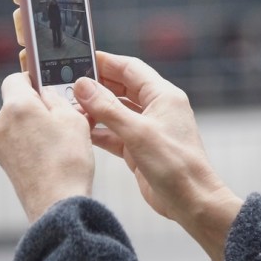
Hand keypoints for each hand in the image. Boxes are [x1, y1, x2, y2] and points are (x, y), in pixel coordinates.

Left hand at [0, 71, 94, 222]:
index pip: (16, 78)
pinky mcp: (3, 161)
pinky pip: (16, 141)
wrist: (57, 204)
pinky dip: (30, 143)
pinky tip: (49, 154)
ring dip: (34, 125)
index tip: (47, 86)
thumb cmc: (67, 163)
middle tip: (61, 116)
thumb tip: (46, 93)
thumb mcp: (73, 118)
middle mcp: (0, 123)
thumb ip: (56, 97)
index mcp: (16, 106)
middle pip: (16, 102)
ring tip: (59, 140)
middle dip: (36, 106)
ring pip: (17, 123)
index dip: (33, 79)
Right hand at [73, 52, 241, 260]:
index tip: (81, 59)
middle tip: (69, 84)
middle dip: (96, 86)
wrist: (191, 202)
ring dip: (95, 110)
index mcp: (163, 96)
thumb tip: (83, 86)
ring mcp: (148, 129)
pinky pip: (115, 134)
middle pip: (121, 88)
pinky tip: (82, 132)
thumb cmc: (176, 166)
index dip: (106, 62)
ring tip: (71, 108)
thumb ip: (107, 109)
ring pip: (116, 111)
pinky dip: (99, 132)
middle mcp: (156, 109)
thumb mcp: (137, 133)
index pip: (130, 68)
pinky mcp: (140, 149)